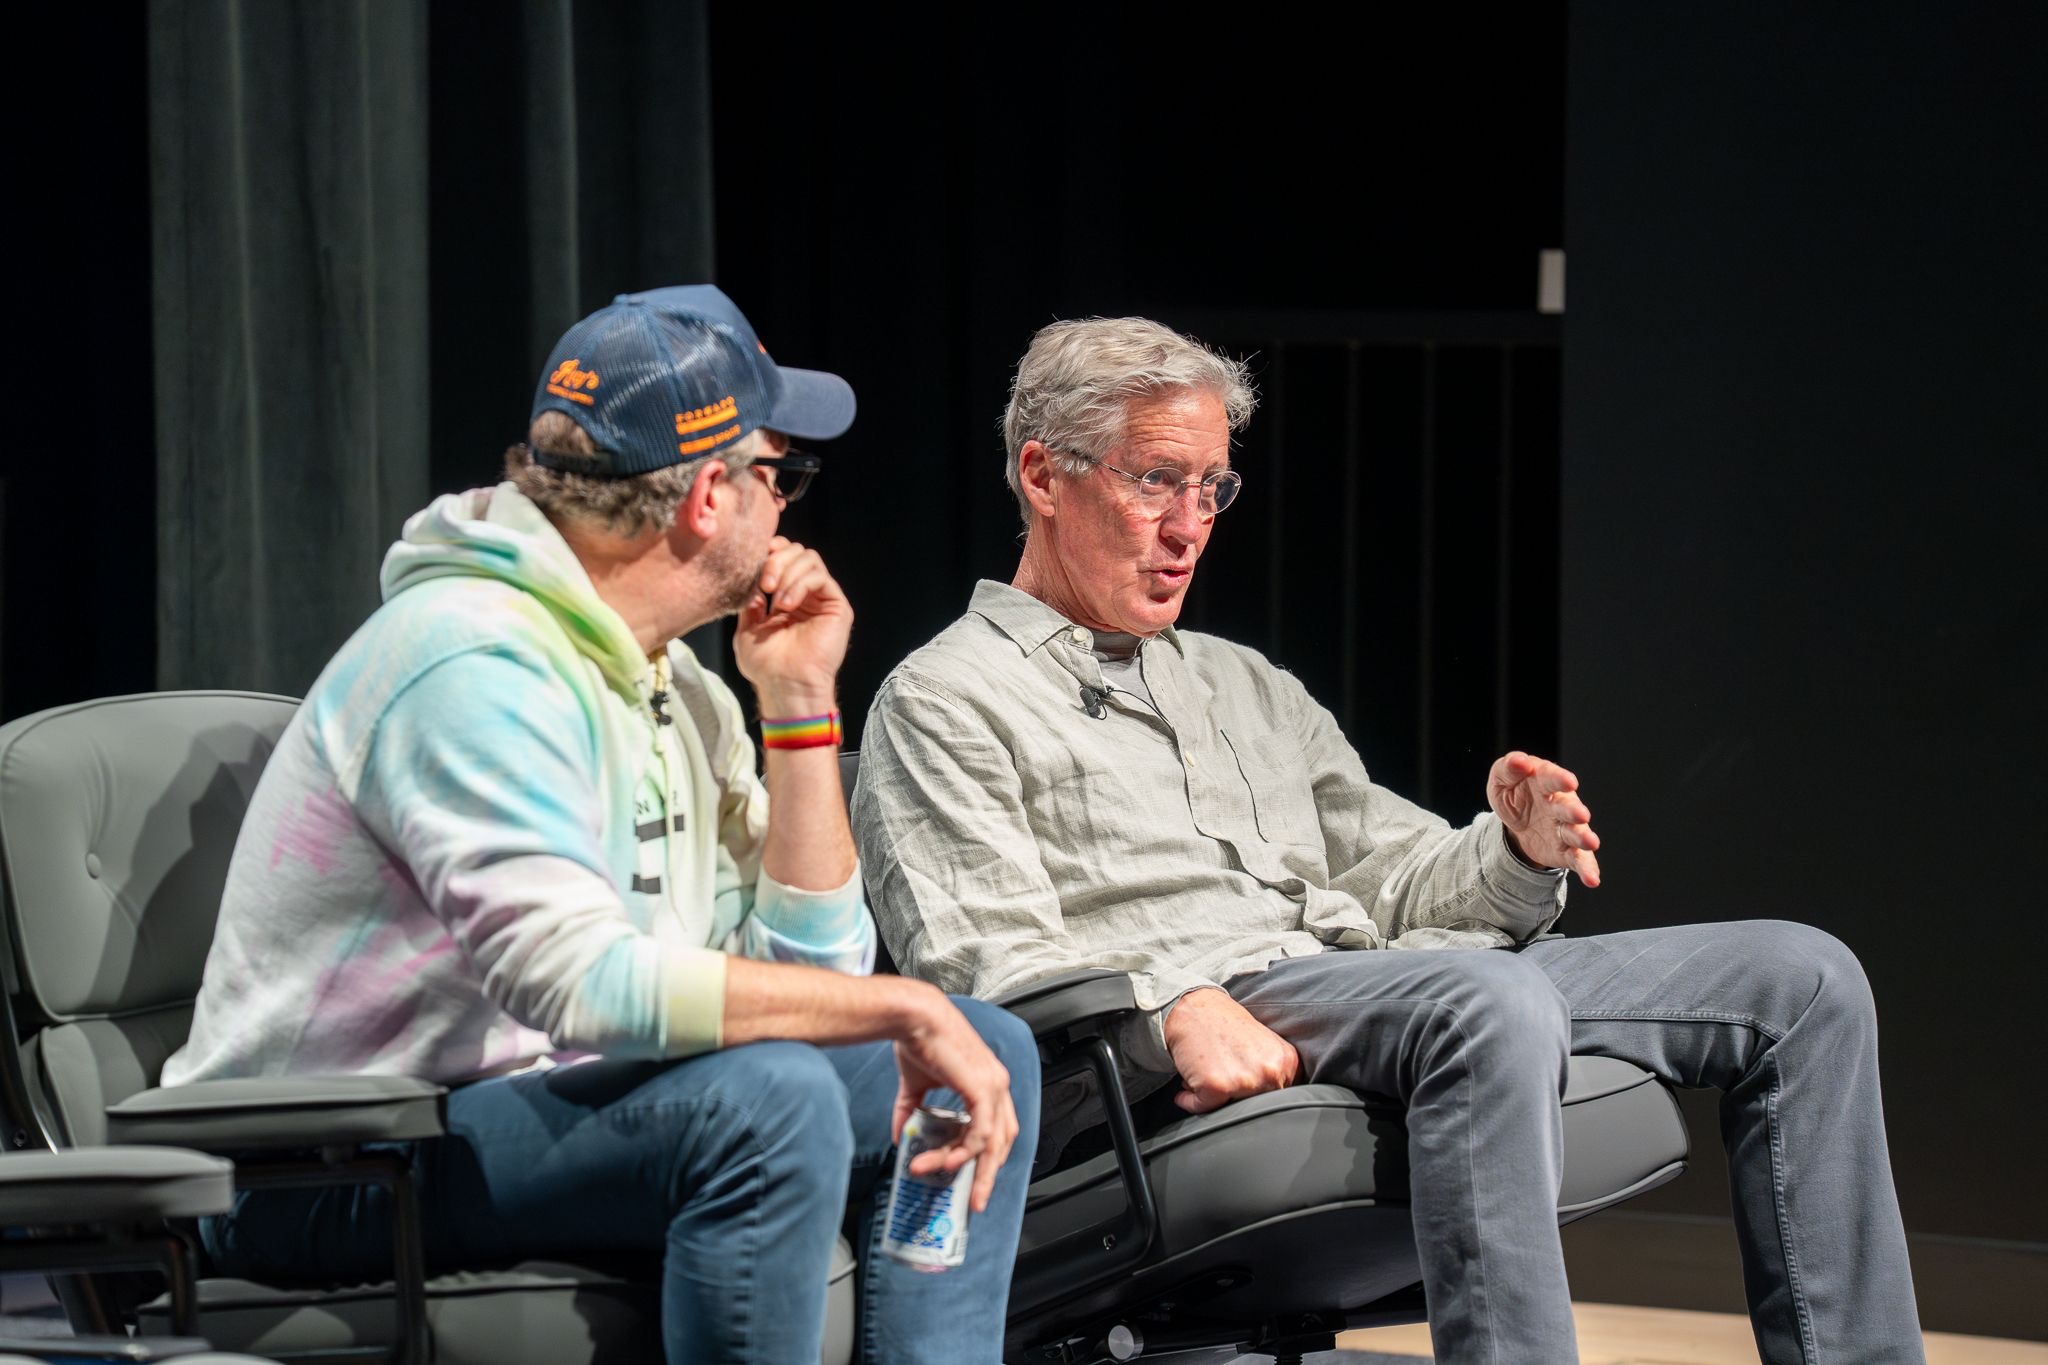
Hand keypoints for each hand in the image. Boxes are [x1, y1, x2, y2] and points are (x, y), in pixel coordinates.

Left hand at [733, 536, 852, 710]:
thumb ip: (750, 601)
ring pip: (810, 559)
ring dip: (788, 573)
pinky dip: (800, 585)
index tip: (754, 564)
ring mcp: (822, 599)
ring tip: (776, 601)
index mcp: (786, 597)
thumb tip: (751, 579)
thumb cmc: (766, 666)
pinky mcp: (836, 606)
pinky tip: (787, 605)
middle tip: (765, 585)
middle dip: (777, 561)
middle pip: (797, 551)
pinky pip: (820, 577)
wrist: (785, 686)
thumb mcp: (747, 627)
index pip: (783, 557)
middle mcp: (806, 594)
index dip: (770, 552)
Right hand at [892, 992, 1020, 1213]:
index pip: (998, 1129)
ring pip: (992, 1143)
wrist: (912, 1016)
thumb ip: (911, 1112)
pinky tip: (944, 1158)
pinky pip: (981, 1132)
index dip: (988, 1158)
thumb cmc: (918, 1041)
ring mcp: (994, 1086)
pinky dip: (964, 1150)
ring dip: (966, 1166)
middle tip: (974, 1200)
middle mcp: (997, 1085)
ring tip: (934, 1174)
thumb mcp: (915, 1086)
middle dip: (987, 1174)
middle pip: (1003, 1142)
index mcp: (988, 1083)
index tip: (972, 1181)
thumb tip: (899, 1137)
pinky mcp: (983, 1087)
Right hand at [1163, 987, 1300, 1114]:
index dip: (1256, 1093)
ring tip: (1206, 1073)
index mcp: (1286, 1061)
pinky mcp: (1217, 1087)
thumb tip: (1272, 1103)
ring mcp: (1245, 1081)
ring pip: (1228, 1110)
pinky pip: (1200, 1107)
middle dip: (1235, 1097)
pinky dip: (1189, 1099)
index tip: (1241, 1079)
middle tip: (1221, 1073)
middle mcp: (1270, 1072)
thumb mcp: (1265, 1044)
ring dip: (1212, 1098)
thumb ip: (1275, 1071)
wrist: (1193, 1007)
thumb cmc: (1223, 1023)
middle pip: (1255, 1107)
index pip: (1279, 1097)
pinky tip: (1190, 1080)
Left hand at [1486, 750, 1601, 886]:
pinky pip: (1578, 860)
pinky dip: (1587, 869)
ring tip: (1591, 842)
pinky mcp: (1566, 851)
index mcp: (1544, 782)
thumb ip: (1509, 767)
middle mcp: (1560, 804)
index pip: (1552, 778)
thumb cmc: (1513, 793)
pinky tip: (1593, 879)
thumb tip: (1520, 760)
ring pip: (1577, 833)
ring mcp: (1565, 828)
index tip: (1568, 781)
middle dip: (1574, 811)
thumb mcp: (1501, 779)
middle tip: (1581, 814)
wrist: (1515, 823)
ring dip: (1584, 838)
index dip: (1560, 779)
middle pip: (1569, 807)